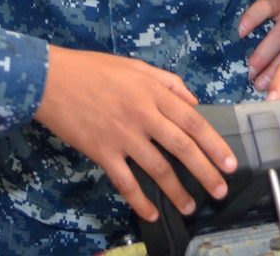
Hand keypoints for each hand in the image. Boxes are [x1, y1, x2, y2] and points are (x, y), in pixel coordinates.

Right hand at [34, 46, 235, 222]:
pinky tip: (151, 212)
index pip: (193, 122)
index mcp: (153, 92)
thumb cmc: (92, 69)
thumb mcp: (135, 66)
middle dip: (206, 172)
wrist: (50, 79)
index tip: (230, 163)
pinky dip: (140, 200)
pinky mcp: (102, 151)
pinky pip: (125, 182)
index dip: (215, 145)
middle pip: (182, 148)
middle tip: (220, 190)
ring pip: (158, 168)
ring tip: (190, 206)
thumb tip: (193, 102)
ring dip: (177, 191)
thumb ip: (168, 82)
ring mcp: (122, 135)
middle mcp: (142, 114)